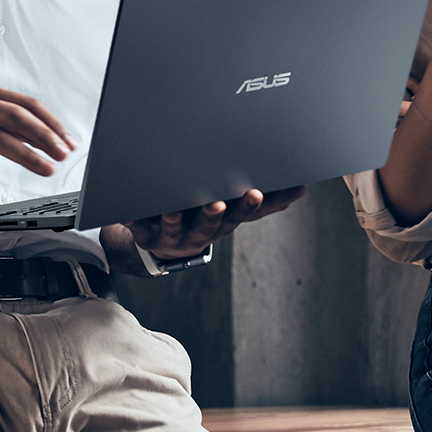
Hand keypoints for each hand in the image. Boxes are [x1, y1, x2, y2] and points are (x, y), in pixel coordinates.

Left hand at [126, 186, 305, 260]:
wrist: (163, 242)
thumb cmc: (205, 218)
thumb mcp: (234, 209)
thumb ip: (266, 201)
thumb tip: (301, 190)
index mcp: (221, 224)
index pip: (240, 215)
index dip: (247, 206)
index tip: (255, 193)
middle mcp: (198, 233)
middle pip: (207, 226)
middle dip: (212, 215)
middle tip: (217, 203)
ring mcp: (170, 235)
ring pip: (172, 228)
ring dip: (174, 220)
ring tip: (172, 210)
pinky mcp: (143, 233)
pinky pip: (137, 227)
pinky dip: (132, 219)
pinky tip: (129, 211)